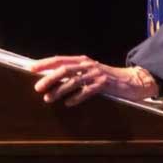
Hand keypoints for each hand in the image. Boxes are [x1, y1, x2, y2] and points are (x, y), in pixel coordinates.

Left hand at [29, 55, 158, 106]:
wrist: (132, 81)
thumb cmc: (106, 77)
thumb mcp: (89, 71)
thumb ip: (73, 73)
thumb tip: (51, 78)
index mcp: (82, 60)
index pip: (59, 59)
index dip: (44, 63)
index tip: (30, 68)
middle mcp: (88, 65)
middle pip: (64, 69)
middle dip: (49, 78)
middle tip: (37, 87)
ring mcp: (96, 74)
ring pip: (74, 81)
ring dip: (59, 90)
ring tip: (48, 98)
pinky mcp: (105, 85)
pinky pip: (88, 91)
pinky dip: (77, 97)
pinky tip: (68, 103)